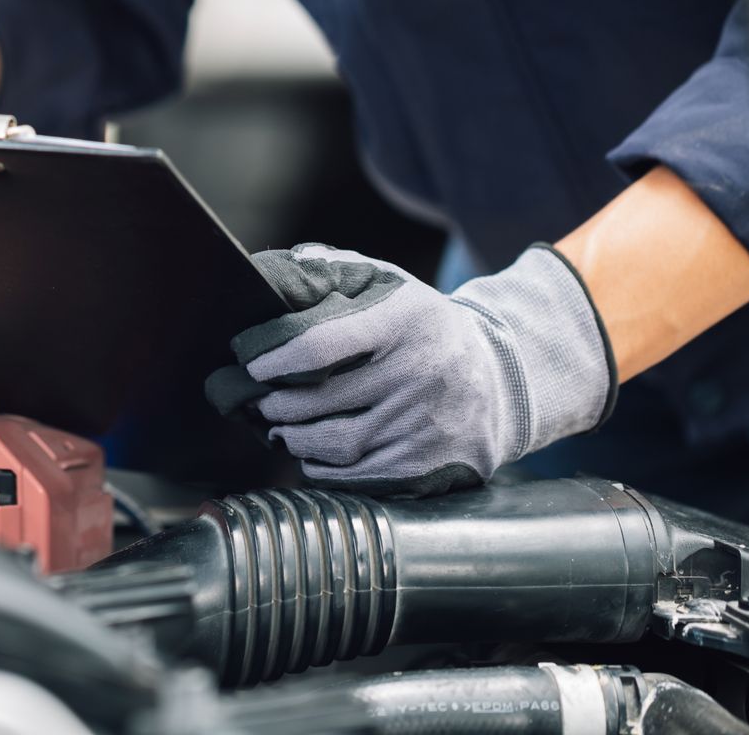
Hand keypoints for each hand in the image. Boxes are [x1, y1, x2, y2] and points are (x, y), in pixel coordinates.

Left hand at [207, 243, 617, 496]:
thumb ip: (333, 271)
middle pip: (320, 401)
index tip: (248, 363)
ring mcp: (425, 425)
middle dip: (273, 404)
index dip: (274, 357)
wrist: (501, 380)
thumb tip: (274, 270)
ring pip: (334, 445)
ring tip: (277, 426)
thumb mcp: (390, 286)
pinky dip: (322, 469)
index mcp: (405, 321)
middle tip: (252, 401)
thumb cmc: (422, 328)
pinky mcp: (428, 466)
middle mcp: (419, 374)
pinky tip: (311, 453)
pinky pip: (356, 477)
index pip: (320, 344)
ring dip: (292, 439)